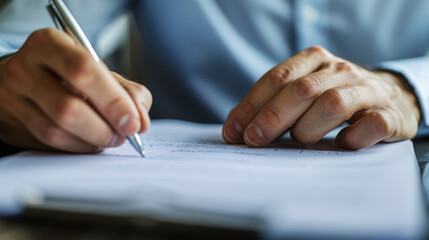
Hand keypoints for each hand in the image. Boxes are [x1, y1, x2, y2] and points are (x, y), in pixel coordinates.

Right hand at [0, 29, 151, 152]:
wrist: (24, 78)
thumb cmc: (67, 73)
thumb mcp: (97, 69)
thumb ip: (126, 91)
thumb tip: (140, 121)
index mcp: (50, 44)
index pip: (84, 70)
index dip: (113, 101)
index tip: (133, 122)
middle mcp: (24, 68)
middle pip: (68, 107)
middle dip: (105, 127)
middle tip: (125, 134)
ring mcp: (12, 97)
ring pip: (57, 131)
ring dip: (93, 141)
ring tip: (111, 137)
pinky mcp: (9, 122)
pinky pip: (49, 144)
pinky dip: (79, 147)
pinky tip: (91, 141)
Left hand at [223, 46, 420, 148]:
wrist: (392, 97)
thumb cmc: (333, 97)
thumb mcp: (302, 93)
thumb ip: (271, 104)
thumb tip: (235, 129)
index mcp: (313, 60)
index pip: (277, 79)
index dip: (251, 106)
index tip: (234, 131)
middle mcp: (339, 70)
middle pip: (301, 90)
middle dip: (272, 118)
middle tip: (254, 140)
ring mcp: (366, 90)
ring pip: (332, 104)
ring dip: (309, 129)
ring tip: (301, 140)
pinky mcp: (389, 113)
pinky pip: (370, 125)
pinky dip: (351, 139)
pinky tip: (341, 145)